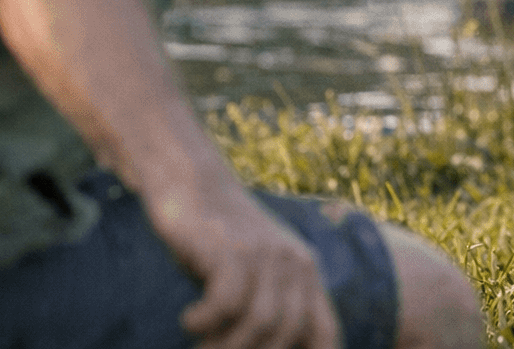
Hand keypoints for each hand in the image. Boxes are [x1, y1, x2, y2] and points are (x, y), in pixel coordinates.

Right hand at [156, 173, 341, 348]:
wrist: (193, 181)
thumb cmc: (219, 240)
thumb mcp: (255, 274)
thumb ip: (270, 307)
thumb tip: (270, 345)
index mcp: (306, 273)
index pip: (324, 332)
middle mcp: (294, 263)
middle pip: (288, 333)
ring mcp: (265, 253)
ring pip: (261, 322)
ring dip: (225, 347)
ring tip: (200, 348)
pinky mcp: (232, 248)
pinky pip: (227, 302)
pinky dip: (204, 320)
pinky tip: (189, 318)